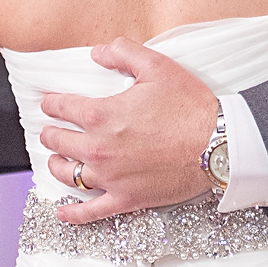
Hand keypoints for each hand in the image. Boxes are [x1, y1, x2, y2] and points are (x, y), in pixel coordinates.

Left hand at [38, 38, 217, 222]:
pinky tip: (62, 210)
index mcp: (102, 115)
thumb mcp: (157, 66)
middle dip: (51, 133)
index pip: (62, 107)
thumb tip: (97, 52)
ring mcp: (110, 177)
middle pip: (59, 141)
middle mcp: (99, 148)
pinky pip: (90, 212)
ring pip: (67, 174)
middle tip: (51, 130)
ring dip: (56, 164)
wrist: (217, 144)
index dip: (52, 103)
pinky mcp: (126, 199)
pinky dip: (72, 213)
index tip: (50, 103)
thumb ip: (123, 53)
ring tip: (56, 159)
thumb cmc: (190, 106)